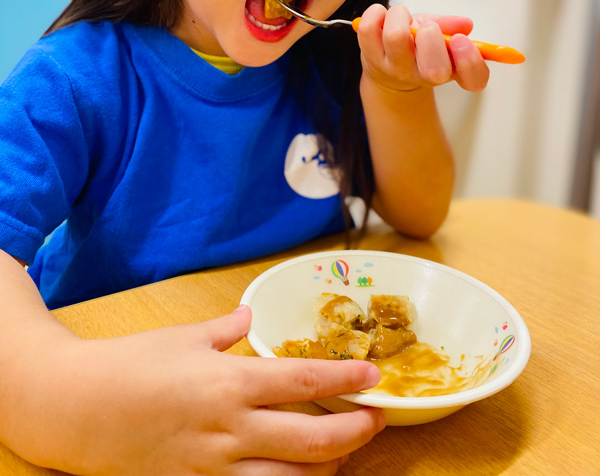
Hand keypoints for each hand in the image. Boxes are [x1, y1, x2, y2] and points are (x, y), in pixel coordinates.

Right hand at [20, 305, 383, 475]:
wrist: (76, 409)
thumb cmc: (131, 364)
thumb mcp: (182, 337)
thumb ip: (225, 329)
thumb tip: (250, 315)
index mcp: (228, 382)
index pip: (303, 382)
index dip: (346, 380)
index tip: (374, 377)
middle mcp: (229, 429)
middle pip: (312, 441)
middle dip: (355, 433)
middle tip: (375, 420)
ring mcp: (213, 469)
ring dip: (327, 470)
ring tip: (344, 454)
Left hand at [357, 3, 488, 93]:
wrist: (386, 73)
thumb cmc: (416, 48)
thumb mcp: (438, 36)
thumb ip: (450, 26)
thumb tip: (465, 24)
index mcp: (450, 70)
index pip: (473, 80)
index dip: (470, 60)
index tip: (460, 40)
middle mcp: (424, 75)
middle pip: (434, 69)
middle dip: (432, 37)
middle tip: (427, 27)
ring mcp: (396, 68)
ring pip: (397, 39)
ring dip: (400, 16)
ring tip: (401, 16)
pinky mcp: (371, 57)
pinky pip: (369, 30)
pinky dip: (376, 13)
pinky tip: (382, 15)